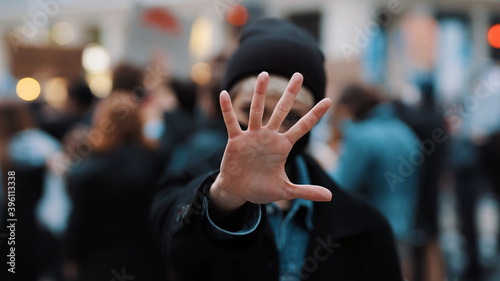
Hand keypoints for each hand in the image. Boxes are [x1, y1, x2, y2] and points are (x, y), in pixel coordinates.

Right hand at [209, 72, 331, 211]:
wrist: (239, 191)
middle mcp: (269, 137)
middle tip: (299, 74)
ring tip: (264, 74)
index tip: (329, 100)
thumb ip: (307, 191)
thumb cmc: (261, 188)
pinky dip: (227, 109)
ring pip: (257, 111)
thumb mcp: (286, 191)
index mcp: (283, 146)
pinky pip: (231, 122)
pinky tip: (224, 94)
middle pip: (281, 110)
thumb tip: (330, 197)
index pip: (303, 127)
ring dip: (260, 93)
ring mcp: (252, 136)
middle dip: (290, 93)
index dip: (315, 114)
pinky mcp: (236, 140)